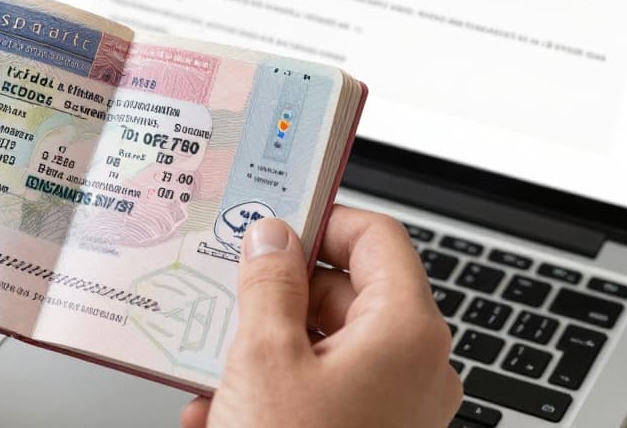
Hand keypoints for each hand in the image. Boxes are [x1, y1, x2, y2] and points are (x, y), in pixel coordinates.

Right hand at [182, 206, 460, 427]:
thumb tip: (273, 236)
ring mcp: (396, 406)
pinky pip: (323, 390)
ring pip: (327, 345)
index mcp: (407, 332)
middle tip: (227, 288)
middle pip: (348, 292)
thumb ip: (269, 282)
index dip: (323, 219)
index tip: (276, 218)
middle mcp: (416, 367)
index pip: (378, 238)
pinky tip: (220, 408)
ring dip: (264, 346)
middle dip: (279, 294)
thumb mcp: (264, 358)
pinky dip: (274, 388)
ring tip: (210, 362)